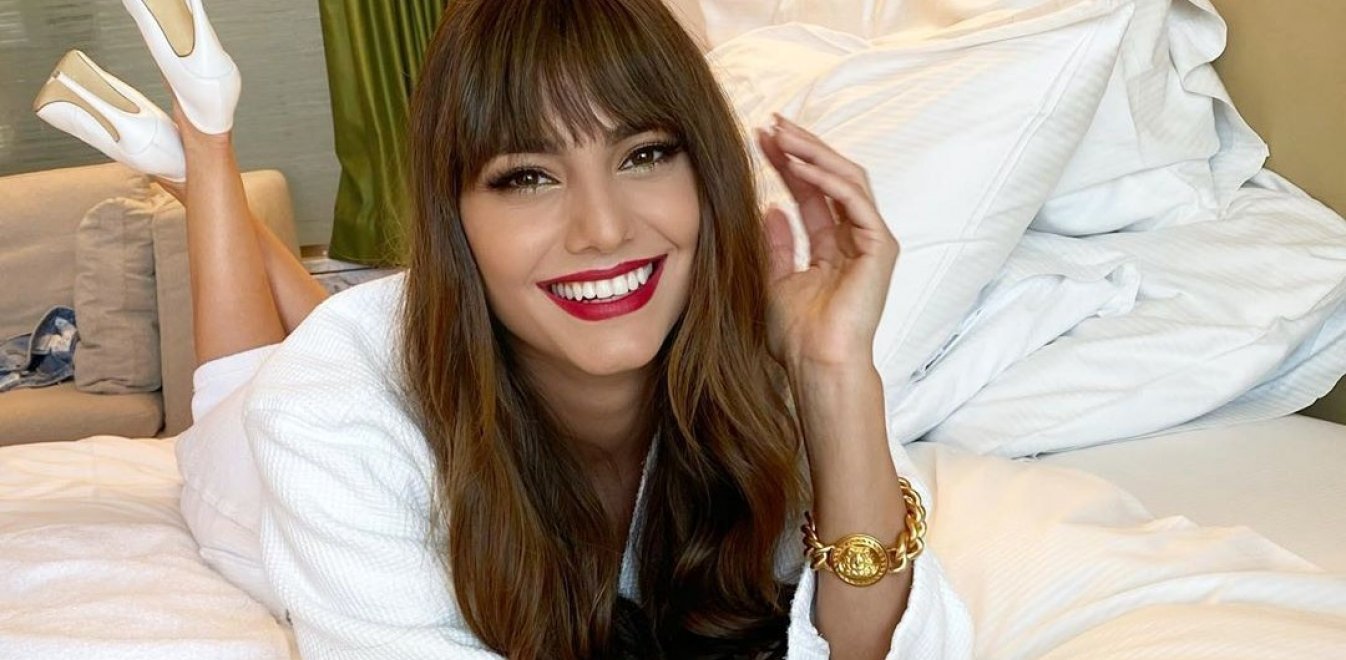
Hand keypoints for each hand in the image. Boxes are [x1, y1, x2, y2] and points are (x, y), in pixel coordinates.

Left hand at [755, 114, 898, 372]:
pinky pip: (854, 199)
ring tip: (782, 134)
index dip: (788, 165)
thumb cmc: (798, 337)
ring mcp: (871, 241)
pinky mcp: (880, 246)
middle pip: (831, 179)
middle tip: (773, 123)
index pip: (812, 193)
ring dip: (814, 153)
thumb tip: (771, 208)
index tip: (761, 141)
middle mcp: (856, 239)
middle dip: (802, 148)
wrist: (817, 364)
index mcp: (834, 248)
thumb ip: (778, 245)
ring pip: (847, 179)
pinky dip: (827, 178)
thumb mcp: (776, 281)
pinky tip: (799, 164)